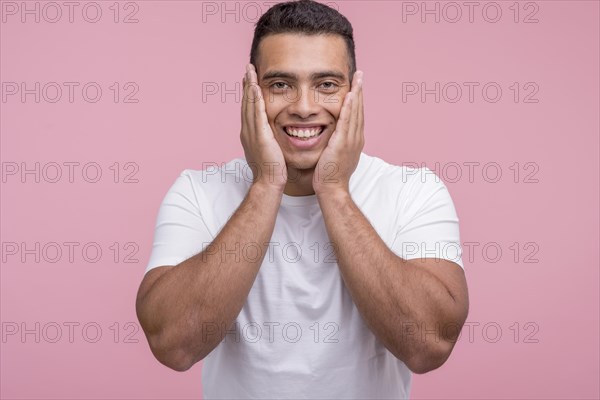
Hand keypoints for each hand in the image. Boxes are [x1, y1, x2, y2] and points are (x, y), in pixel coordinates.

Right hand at [240, 64, 286, 190]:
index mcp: (250, 133)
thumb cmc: (272, 170)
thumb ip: (268, 139)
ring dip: (249, 86)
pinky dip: (254, 100)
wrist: (269, 182)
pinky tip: (255, 88)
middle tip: (248, 68)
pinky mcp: (259, 136)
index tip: (251, 79)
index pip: (249, 109)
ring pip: (249, 105)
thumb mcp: (269, 149)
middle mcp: (247, 131)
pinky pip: (256, 114)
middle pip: (246, 102)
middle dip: (247, 84)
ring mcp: (252, 133)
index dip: (249, 93)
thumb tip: (272, 134)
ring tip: (250, 71)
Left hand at [313, 70, 363, 195]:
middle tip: (360, 74)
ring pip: (356, 113)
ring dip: (357, 94)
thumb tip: (333, 137)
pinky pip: (347, 122)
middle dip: (360, 91)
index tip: (357, 85)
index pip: (357, 115)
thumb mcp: (336, 155)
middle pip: (359, 110)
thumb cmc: (330, 176)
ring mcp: (351, 141)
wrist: (332, 189)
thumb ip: (336, 143)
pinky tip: (349, 96)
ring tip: (357, 78)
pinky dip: (349, 108)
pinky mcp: (343, 144)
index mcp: (354, 140)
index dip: (357, 99)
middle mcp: (356, 138)